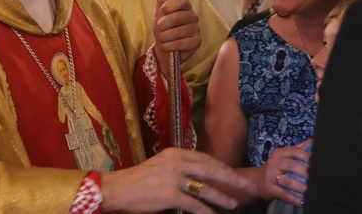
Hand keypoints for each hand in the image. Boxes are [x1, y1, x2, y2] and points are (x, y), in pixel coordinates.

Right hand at [101, 147, 246, 212]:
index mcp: (174, 153)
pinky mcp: (170, 194)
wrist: (119, 189)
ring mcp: (173, 178)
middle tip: (243, 184)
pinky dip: (206, 212)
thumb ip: (177, 167)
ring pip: (205, 187)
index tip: (232, 172)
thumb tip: (198, 175)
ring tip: (233, 203)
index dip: (220, 166)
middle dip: (228, 177)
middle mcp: (176, 163)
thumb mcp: (159, 165)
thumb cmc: (138, 180)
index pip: (203, 158)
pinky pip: (194, 204)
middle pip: (209, 169)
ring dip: (221, 197)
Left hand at [153, 0, 200, 73]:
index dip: (171, 5)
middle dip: (164, 24)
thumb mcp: (159, 14)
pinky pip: (182, 43)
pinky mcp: (197, 42)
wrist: (165, 48)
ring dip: (165, 37)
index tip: (162, 11)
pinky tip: (167, 46)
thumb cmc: (163, 30)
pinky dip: (170, 46)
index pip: (182, 0)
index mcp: (185, 7)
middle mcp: (193, 16)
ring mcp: (196, 29)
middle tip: (159, 29)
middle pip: (178, 16)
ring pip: (178, 31)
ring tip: (162, 39)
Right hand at [254, 140, 311, 206]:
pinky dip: (294, 199)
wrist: (257, 180)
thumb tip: (313, 141)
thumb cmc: (276, 168)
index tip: (318, 163)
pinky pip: (284, 194)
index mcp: (279, 153)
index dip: (307, 156)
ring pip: (287, 181)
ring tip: (312, 191)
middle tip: (317, 179)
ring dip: (301, 187)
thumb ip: (298, 150)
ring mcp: (270, 176)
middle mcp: (274, 162)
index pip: (294, 151)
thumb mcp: (284, 157)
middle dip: (306, 172)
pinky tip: (303, 201)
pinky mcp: (269, 188)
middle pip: (292, 165)